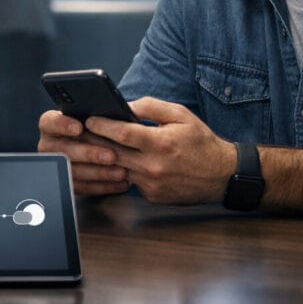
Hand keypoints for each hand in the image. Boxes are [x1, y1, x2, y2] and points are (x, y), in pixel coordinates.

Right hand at [37, 110, 130, 195]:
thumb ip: (100, 116)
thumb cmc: (95, 129)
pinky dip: (103, 185)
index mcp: (51, 125)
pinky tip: (120, 182)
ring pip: (74, 171)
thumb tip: (117, 113)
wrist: (94, 149)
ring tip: (121, 171)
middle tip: (111, 155)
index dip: (62, 125)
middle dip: (89, 154)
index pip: (49, 122)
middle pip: (63, 150)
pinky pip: (83, 187)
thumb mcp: (95, 118)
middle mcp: (50, 145)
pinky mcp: (67, 183)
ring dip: (100, 173)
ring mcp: (57, 165)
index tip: (79, 128)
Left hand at [85, 97, 234, 204]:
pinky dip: (124, 171)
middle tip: (80, 133)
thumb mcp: (181, 115)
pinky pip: (131, 182)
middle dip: (94, 141)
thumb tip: (125, 106)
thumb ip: (151, 107)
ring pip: (119, 169)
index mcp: (161, 143)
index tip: (88, 120)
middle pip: (114, 153)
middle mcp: (154, 166)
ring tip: (92, 146)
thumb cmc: (201, 142)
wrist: (222, 175)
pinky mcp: (153, 197)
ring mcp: (152, 184)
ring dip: (105, 158)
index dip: (102, 125)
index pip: (122, 133)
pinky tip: (118, 162)